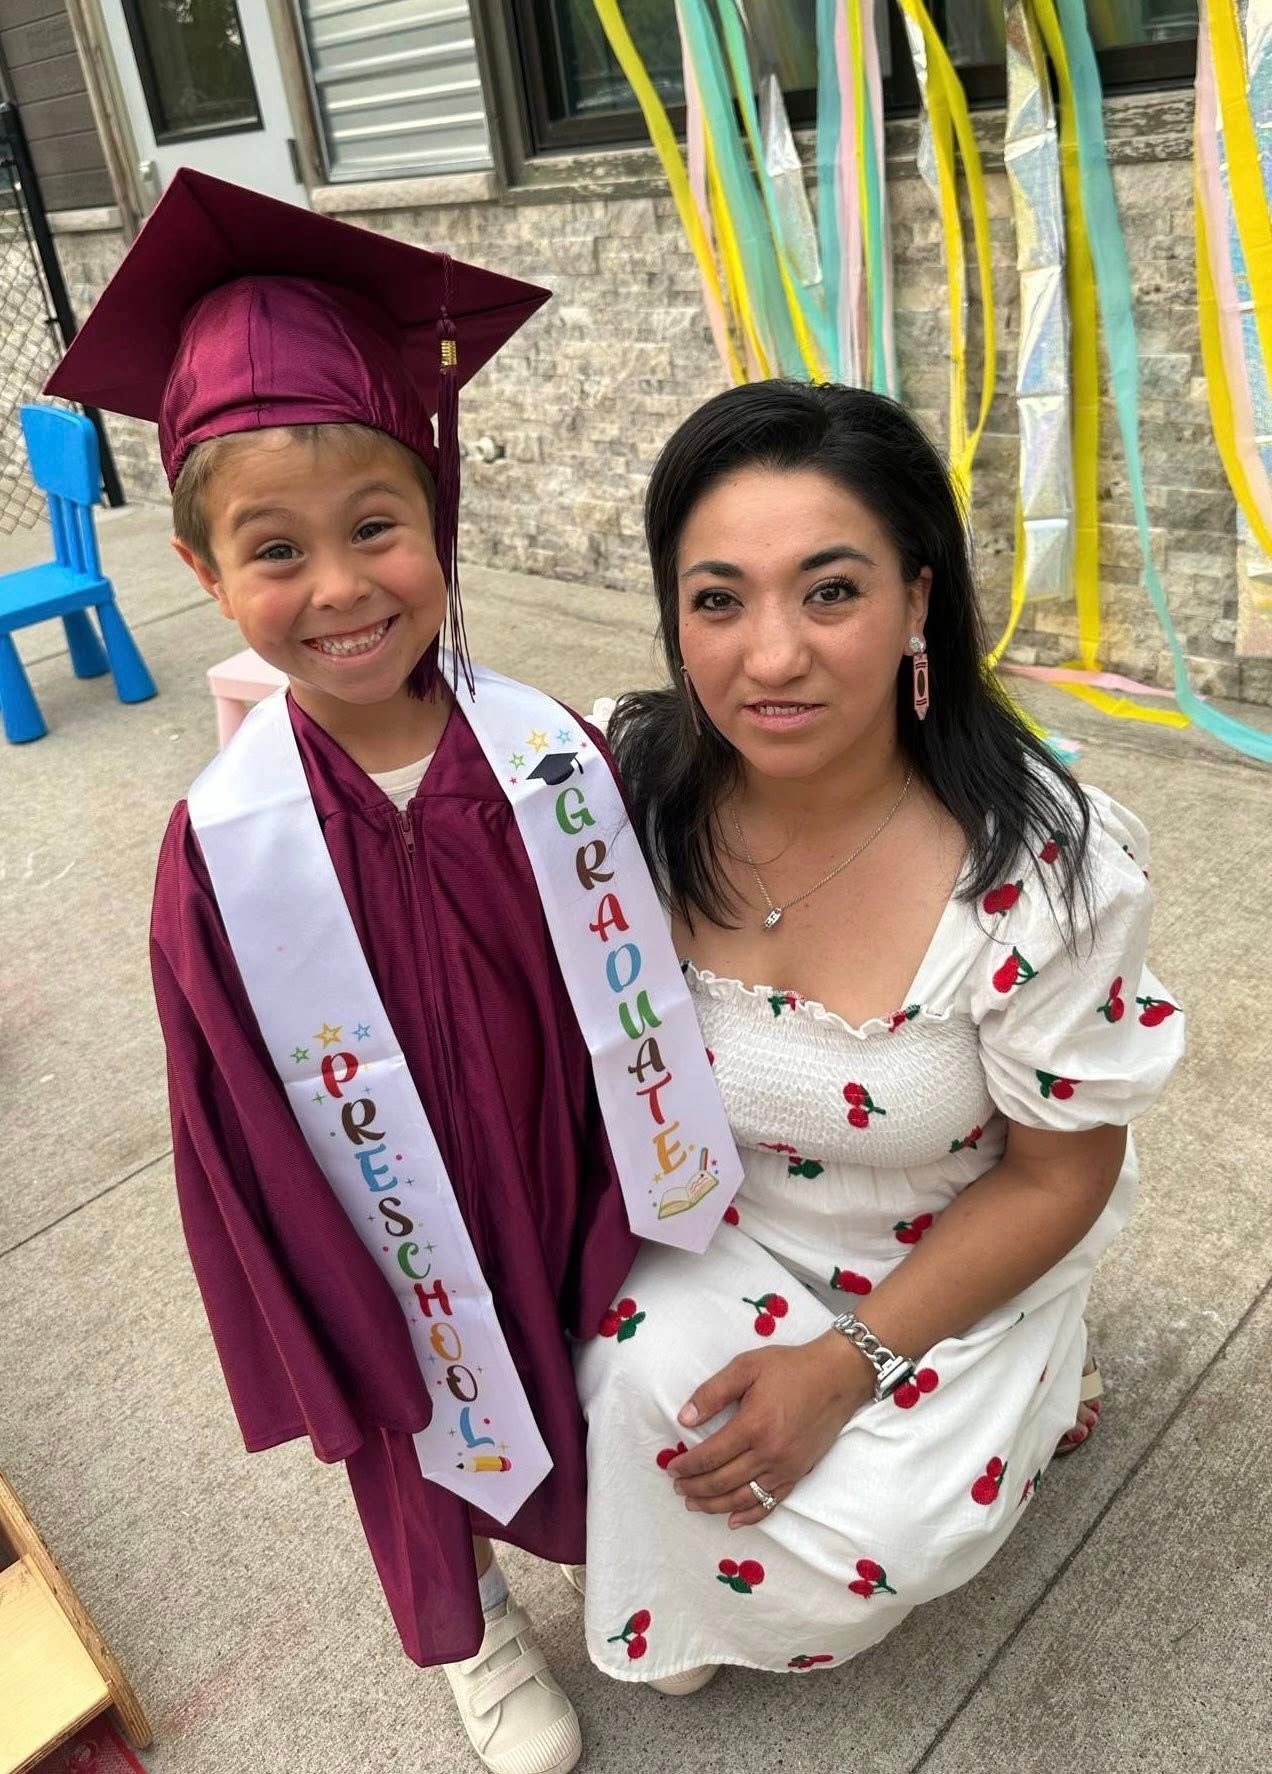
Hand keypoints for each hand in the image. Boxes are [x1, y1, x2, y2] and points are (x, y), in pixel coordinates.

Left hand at [666, 1332, 873, 1527]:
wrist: (836, 1378)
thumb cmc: (789, 1368)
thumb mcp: (746, 1367)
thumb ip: (712, 1392)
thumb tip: (684, 1418)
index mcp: (753, 1425)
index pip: (711, 1455)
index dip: (688, 1465)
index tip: (671, 1469)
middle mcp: (769, 1453)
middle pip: (723, 1481)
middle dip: (696, 1487)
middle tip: (677, 1488)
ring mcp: (785, 1468)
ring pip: (743, 1498)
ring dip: (715, 1505)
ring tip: (694, 1504)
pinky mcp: (798, 1474)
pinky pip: (770, 1503)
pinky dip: (750, 1515)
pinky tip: (733, 1520)